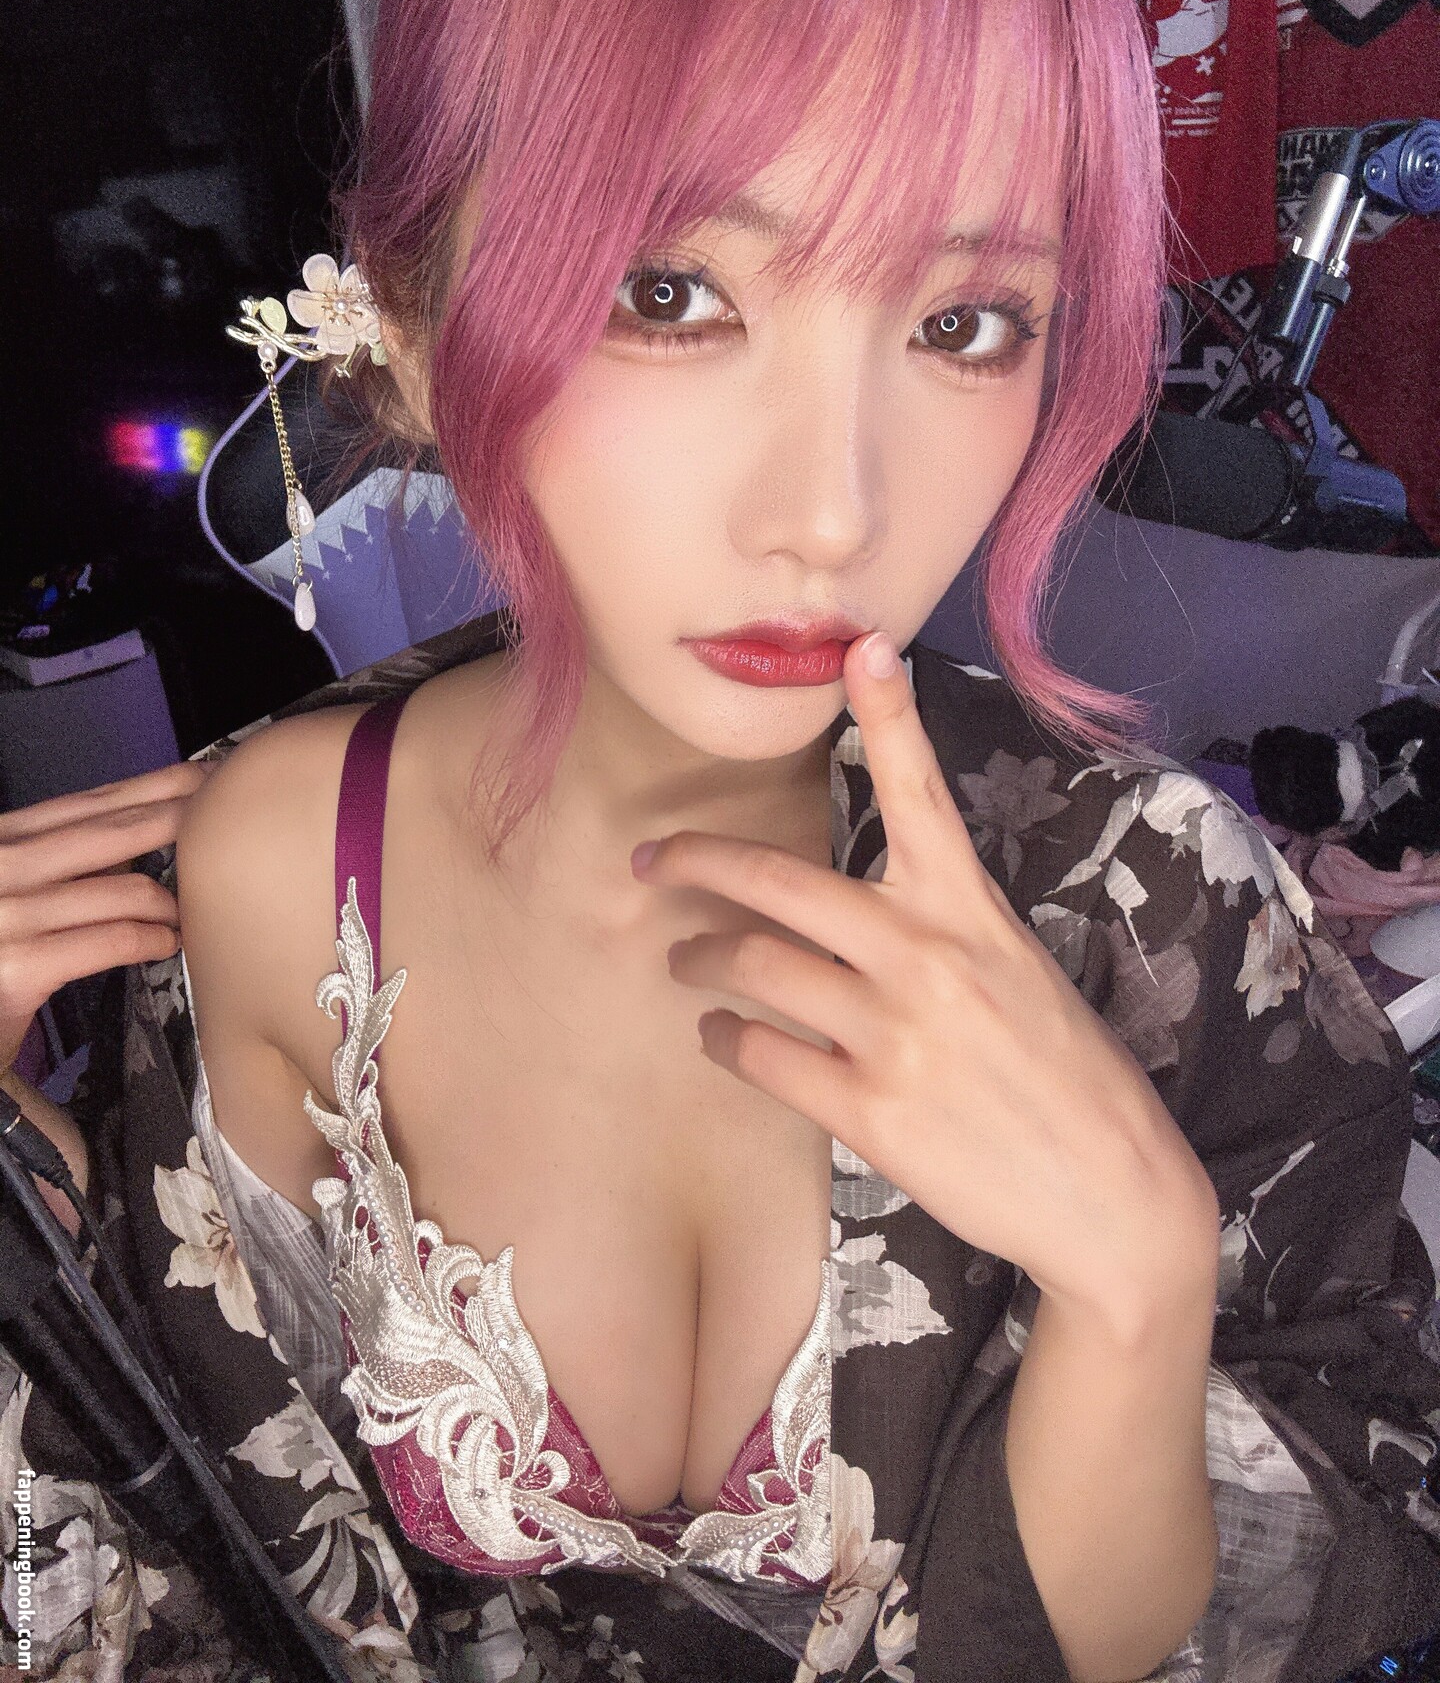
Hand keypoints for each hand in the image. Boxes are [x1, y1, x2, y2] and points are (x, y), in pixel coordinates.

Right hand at [0, 761, 210, 1080]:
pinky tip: (167, 943)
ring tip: (188, 914)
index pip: (90, 803)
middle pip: (117, 831)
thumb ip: (61, 863)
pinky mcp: (20, 966)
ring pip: (126, 889)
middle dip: (184, 819)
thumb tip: (135, 846)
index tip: (205, 773)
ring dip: (170, 902)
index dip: (155, 785)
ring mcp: (10, 914)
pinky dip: (150, 939)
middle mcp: (4, 866)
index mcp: (3, 840)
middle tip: (233, 815)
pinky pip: (112, 940)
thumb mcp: (10, 887)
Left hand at [635, 632, 1217, 1333]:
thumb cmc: (1067, 1078)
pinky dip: (725, 1041)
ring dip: (701, 960)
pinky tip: (719, 1038)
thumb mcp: (1018, 973)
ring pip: (755, 968)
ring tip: (684, 961)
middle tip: (652, 860)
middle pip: (780, 883)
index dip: (890, 713)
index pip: (922, 792)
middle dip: (699, 861)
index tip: (862, 647)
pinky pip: (762, 1056)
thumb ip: (941, 934)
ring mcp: (897, 1033)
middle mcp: (928, 955)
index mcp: (971, 910)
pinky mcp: (872, 1110)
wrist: (1112, 1195)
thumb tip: (856, 920)